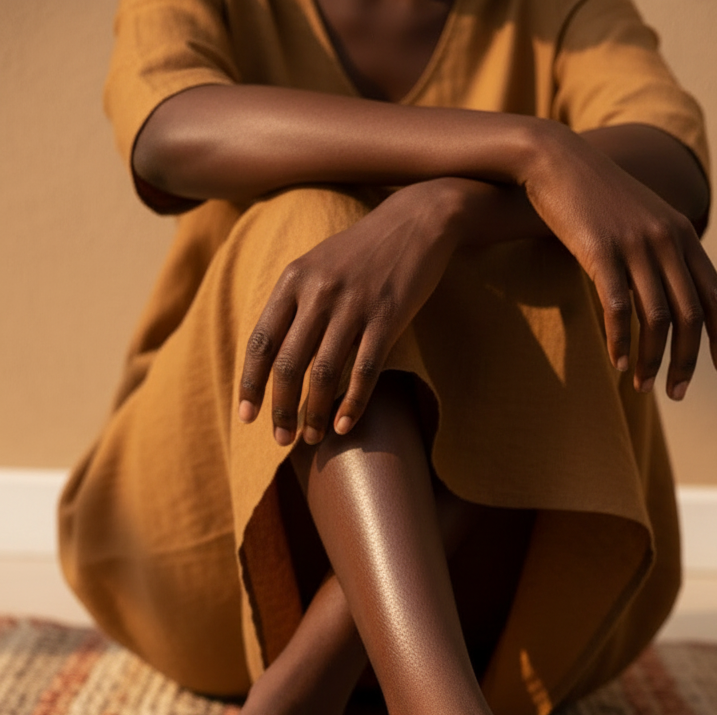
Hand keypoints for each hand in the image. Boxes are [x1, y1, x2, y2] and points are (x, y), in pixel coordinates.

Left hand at [238, 183, 461, 443]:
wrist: (416, 219)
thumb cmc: (363, 252)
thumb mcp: (318, 266)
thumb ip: (294, 305)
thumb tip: (272, 357)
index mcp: (293, 280)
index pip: (260, 342)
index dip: (250, 385)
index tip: (247, 417)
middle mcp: (318, 292)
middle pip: (288, 365)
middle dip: (281, 409)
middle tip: (282, 440)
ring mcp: (353, 305)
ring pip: (323, 374)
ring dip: (314, 413)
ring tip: (312, 438)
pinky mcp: (387, 316)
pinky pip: (364, 371)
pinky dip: (352, 404)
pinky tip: (344, 425)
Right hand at [519, 123, 716, 397]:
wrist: (555, 159)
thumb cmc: (593, 198)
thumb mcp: (639, 219)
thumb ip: (660, 251)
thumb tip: (668, 294)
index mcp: (682, 234)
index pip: (715, 295)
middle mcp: (666, 239)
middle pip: (690, 314)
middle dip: (687, 360)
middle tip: (677, 393)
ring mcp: (635, 244)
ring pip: (656, 317)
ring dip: (653, 359)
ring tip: (644, 388)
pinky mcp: (601, 251)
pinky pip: (618, 307)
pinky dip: (620, 341)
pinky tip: (619, 365)